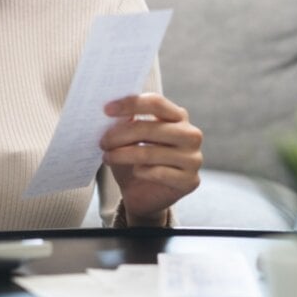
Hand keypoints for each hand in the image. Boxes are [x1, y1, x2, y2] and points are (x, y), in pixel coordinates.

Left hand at [100, 93, 201, 224]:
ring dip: (122, 155)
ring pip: (150, 152)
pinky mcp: (189, 181)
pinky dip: (139, 172)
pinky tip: (134, 171)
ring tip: (107, 157)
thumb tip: (112, 110)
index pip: (156, 103)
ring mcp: (193, 158)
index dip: (130, 104)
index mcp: (178, 116)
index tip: (106, 109)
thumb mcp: (127, 137)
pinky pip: (157, 173)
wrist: (142, 193)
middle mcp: (190, 134)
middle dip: (120, 135)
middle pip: (150, 128)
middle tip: (102, 141)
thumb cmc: (134, 159)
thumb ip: (125, 121)